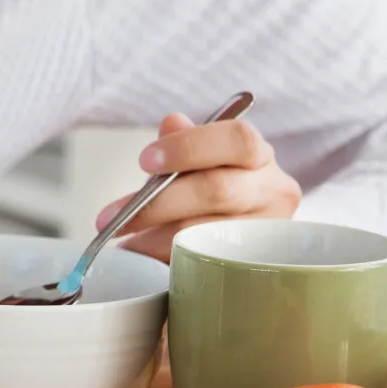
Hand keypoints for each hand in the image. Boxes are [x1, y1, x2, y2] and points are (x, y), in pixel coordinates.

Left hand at [96, 113, 300, 261]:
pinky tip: (143, 259)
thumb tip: (172, 122)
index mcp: (258, 154)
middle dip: (158, 202)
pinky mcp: (256, 265)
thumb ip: (183, 143)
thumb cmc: (206, 187)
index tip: (144, 160)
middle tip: (112, 216)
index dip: (188, 147)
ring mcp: (269, 231)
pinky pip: (206, 263)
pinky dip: (168, 259)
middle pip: (217, 190)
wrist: (231, 235)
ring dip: (156, 238)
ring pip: (208, 233)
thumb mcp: (195, 160)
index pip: (237, 139)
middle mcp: (274, 191)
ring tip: (123, 241)